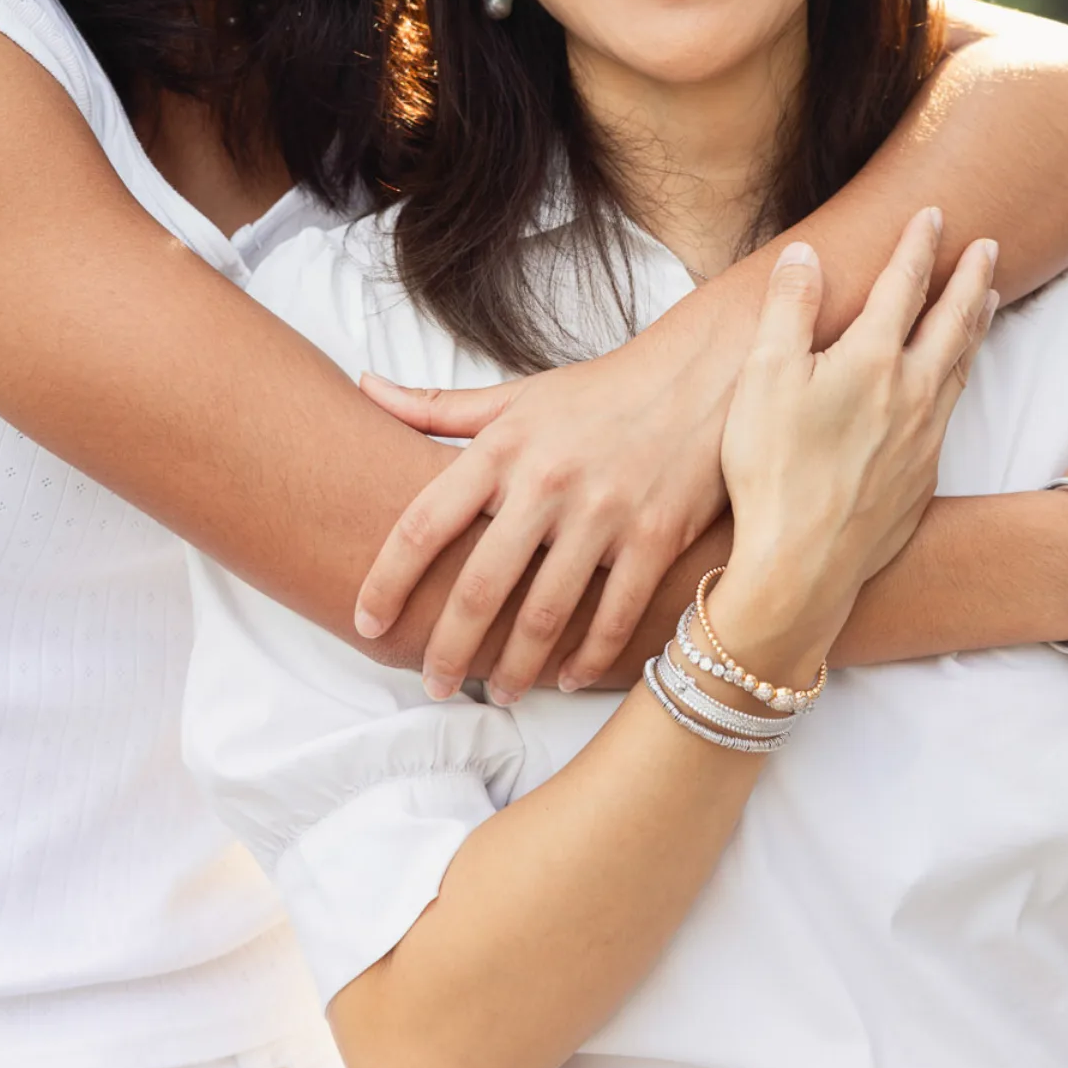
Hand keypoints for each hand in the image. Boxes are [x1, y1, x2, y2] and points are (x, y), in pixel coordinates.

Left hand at [355, 281, 747, 702]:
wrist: (703, 375)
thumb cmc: (601, 392)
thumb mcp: (517, 395)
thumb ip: (438, 406)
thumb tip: (364, 388)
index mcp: (504, 447)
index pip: (424, 522)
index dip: (386, 579)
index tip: (366, 621)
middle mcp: (548, 481)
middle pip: (480, 585)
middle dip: (447, 647)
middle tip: (431, 685)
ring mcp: (604, 513)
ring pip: (546, 614)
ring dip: (515, 666)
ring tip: (496, 692)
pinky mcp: (655, 538)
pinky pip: (615, 617)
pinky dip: (588, 658)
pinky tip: (567, 677)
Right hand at [714, 211, 998, 665]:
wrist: (804, 566)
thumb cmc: (773, 471)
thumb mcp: (763, 378)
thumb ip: (787, 310)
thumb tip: (807, 255)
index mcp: (872, 360)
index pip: (903, 286)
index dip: (918, 245)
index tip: (934, 215)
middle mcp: (912, 393)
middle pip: (952, 321)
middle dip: (970, 278)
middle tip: (990, 246)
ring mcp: (925, 438)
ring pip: (962, 366)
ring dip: (975, 325)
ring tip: (987, 301)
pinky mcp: (924, 477)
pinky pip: (953, 410)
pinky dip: (963, 377)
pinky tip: (954, 381)